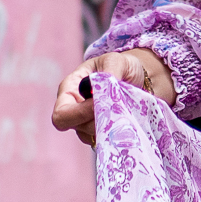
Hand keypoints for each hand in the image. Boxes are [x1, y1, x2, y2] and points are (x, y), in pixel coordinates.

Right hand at [52, 49, 175, 146]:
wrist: (138, 77)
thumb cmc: (121, 65)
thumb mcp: (116, 60)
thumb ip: (110, 71)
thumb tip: (103, 88)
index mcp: (69, 90)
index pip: (62, 114)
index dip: (78, 114)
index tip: (99, 105)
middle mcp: (75, 110)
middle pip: (78, 129)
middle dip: (98, 122)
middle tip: (118, 111)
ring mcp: (88, 124)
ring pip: (94, 136)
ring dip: (111, 128)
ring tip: (126, 112)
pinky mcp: (104, 132)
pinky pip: (108, 141)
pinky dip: (119, 134)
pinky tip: (129, 121)